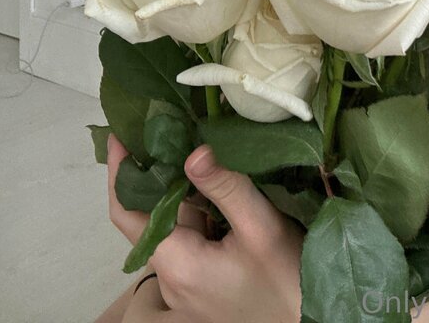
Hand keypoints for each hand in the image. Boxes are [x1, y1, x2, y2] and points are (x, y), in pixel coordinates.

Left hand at [107, 134, 303, 322]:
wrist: (308, 321)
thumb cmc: (288, 279)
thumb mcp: (262, 227)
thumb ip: (226, 187)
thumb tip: (192, 150)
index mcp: (178, 264)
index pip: (129, 213)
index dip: (120, 172)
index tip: (120, 134)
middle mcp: (172, 279)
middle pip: (151, 217)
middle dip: (156, 173)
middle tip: (165, 125)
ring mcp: (187, 286)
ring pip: (175, 227)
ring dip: (180, 190)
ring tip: (191, 142)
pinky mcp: (203, 286)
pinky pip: (192, 240)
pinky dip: (197, 209)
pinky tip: (214, 183)